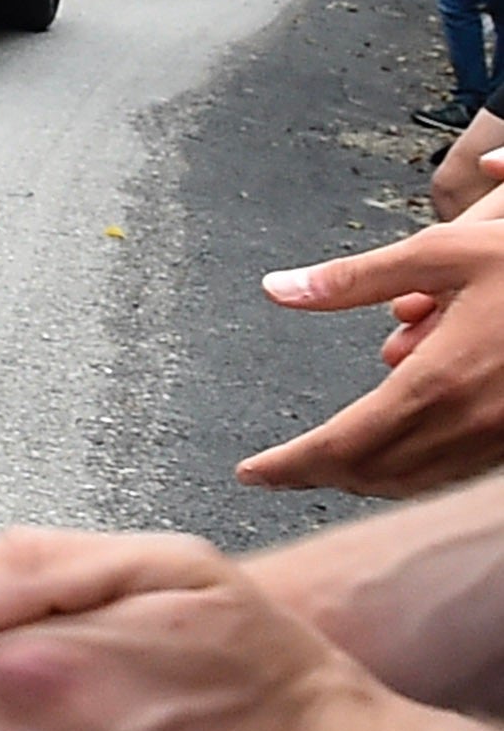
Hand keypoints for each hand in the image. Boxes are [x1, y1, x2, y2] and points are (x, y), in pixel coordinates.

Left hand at [243, 228, 503, 495]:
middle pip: (372, 472)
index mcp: (436, 383)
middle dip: (320, 473)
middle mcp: (469, 424)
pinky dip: (414, 464)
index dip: (289, 466)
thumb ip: (353, 279)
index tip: (252, 472)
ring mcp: (500, 439)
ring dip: (366, 474)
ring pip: (416, 478)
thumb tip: (279, 289)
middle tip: (281, 467)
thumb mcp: (443, 252)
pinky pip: (455, 468)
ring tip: (326, 461)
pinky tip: (398, 441)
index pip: (340, 445)